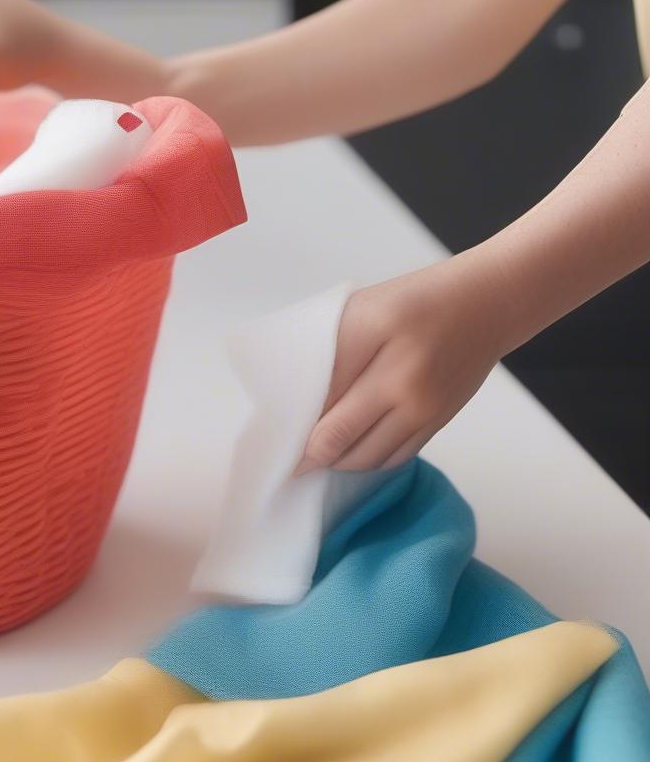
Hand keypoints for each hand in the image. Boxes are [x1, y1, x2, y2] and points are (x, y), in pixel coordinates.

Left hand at [301, 255, 512, 471]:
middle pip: (337, 436)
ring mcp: (424, 405)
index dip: (292, 422)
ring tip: (318, 454)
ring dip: (335, 461)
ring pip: (364, 457)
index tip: (273, 437)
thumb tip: (296, 402)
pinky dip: (367, 460)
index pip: (317, 393)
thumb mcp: (361, 310)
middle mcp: (402, 377)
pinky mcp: (439, 422)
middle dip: (307, 453)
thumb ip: (328, 351)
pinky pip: (393, 457)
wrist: (487, 304)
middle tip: (288, 459)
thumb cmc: (414, 301)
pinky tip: (351, 451)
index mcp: (374, 334)